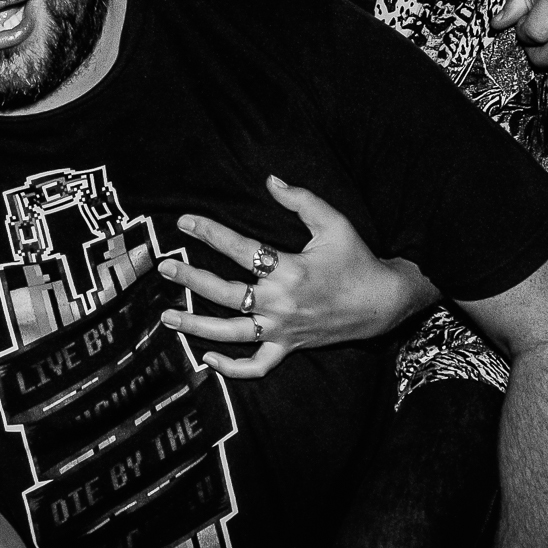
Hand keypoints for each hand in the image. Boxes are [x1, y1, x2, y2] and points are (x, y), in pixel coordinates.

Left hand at [156, 175, 438, 377]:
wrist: (383, 302)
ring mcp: (283, 330)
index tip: (184, 222)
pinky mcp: (289, 347)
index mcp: (290, 269)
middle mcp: (281, 303)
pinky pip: (257, 365)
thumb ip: (299, 200)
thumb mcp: (333, 222)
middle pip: (225, 293)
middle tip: (163, 269)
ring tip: (167, 317)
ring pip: (231, 333)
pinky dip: (232, 368)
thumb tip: (269, 179)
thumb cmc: (356, 259)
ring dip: (195, 326)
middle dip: (190, 280)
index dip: (209, 233)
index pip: (239, 249)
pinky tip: (208, 359)